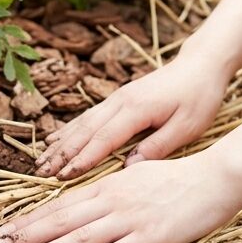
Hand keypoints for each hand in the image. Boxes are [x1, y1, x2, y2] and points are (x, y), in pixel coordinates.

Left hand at [0, 150, 241, 242]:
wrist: (215, 177)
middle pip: (62, 218)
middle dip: (26, 233)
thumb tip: (88, 199)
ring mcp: (130, 219)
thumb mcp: (138, 175)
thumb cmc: (179, 177)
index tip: (4, 229)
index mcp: (109, 184)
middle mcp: (113, 200)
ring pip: (80, 236)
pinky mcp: (150, 238)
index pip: (60, 203)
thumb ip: (112, 188)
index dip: (30, 217)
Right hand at [34, 47, 232, 179]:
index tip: (63, 178)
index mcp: (136, 109)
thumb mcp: (187, 127)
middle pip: (84, 131)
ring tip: (40, 161)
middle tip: (40, 174)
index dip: (82, 159)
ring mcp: (117, 97)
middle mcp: (120, 101)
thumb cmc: (199, 96)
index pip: (103, 139)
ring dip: (60, 143)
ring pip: (82, 122)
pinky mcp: (119, 98)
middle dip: (61, 154)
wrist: (201, 64)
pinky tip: (56, 139)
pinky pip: (88, 116)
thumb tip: (129, 168)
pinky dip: (69, 130)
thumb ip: (158, 147)